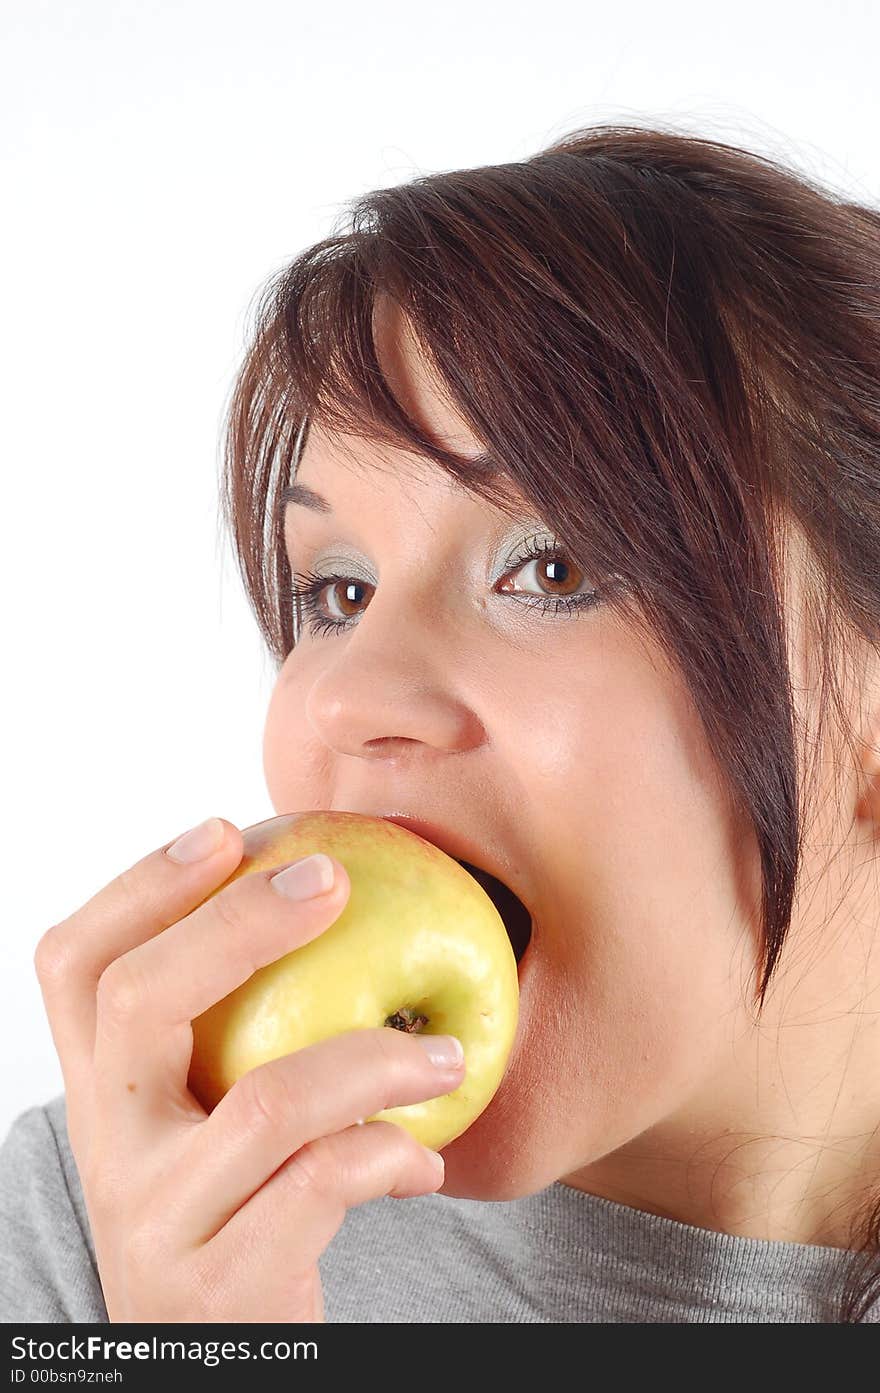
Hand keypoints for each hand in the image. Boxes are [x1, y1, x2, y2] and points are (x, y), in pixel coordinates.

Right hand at [34, 818, 464, 1321]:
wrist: (213, 1370)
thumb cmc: (234, 1216)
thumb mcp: (204, 1126)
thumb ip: (235, 1037)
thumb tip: (330, 899)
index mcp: (101, 1091)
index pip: (74, 965)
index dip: (139, 886)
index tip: (225, 831)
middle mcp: (108, 1150)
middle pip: (136, 1001)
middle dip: (240, 922)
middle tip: (336, 878)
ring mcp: (156, 1222)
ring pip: (263, 1102)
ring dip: (374, 1056)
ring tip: (446, 1051)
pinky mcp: (221, 1291)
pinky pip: (319, 1187)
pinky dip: (390, 1152)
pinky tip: (424, 1157)